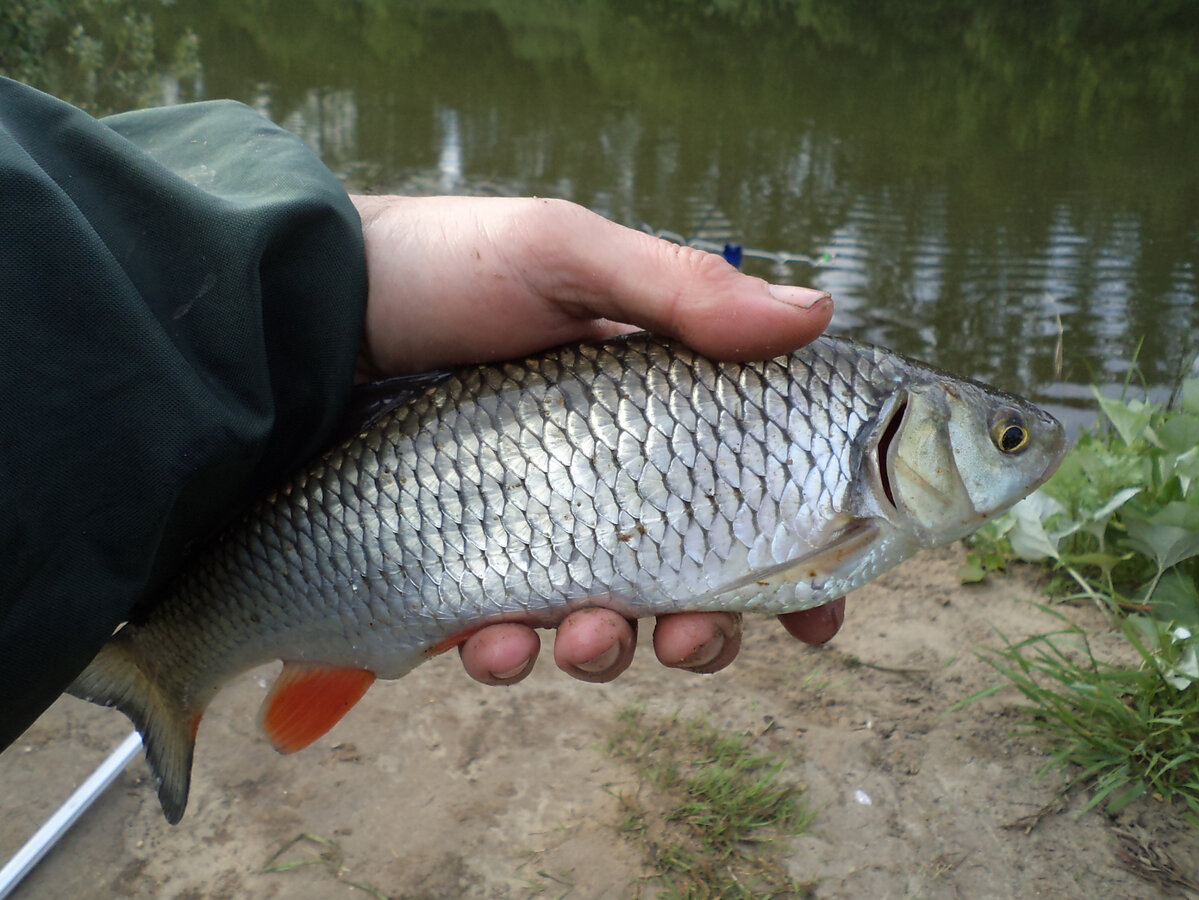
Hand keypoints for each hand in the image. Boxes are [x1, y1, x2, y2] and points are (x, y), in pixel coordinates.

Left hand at [351, 195, 840, 683]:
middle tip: (694, 639)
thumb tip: (817, 313)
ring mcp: (533, 531)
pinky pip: (504, 637)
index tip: (820, 610)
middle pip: (689, 584)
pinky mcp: (463, 569)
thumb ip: (679, 291)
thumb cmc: (441, 267)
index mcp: (652, 412)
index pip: (749, 493)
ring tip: (582, 635)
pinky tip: (487, 639)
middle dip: (706, 632)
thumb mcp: (562, 254)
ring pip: (604, 626)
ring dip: (609, 650)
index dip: (793, 561)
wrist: (301, 317)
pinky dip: (509, 655)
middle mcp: (603, 481)